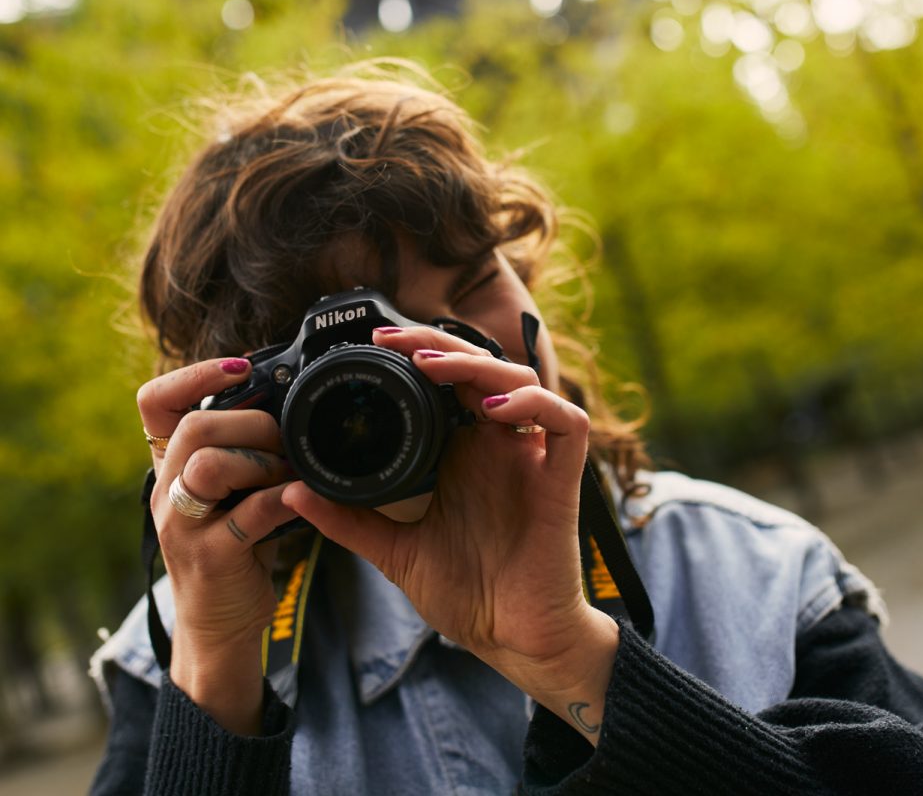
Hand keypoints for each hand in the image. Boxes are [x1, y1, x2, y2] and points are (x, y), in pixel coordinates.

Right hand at [137, 358, 297, 733]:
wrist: (221, 623)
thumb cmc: (236, 542)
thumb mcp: (230, 488)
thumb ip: (243, 446)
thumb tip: (290, 398)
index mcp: (172, 465)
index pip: (155, 402)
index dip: (195, 375)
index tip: (242, 368)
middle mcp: (167, 491)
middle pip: (195, 427)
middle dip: (252, 423)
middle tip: (284, 441)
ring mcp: (183, 526)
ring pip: (210, 465)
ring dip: (264, 461)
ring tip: (289, 475)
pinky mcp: (211, 558)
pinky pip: (250, 513)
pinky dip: (283, 499)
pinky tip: (302, 499)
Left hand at [282, 328, 618, 740]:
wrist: (511, 640)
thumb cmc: (466, 593)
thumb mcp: (395, 550)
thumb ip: (350, 520)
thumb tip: (294, 493)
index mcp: (465, 452)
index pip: (450, 380)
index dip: (421, 353)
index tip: (374, 346)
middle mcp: (499, 445)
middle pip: (483, 367)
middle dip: (440, 345)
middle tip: (393, 343)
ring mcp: (531, 459)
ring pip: (523, 383)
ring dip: (479, 366)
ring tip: (432, 369)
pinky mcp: (562, 480)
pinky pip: (566, 424)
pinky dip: (534, 406)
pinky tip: (492, 410)